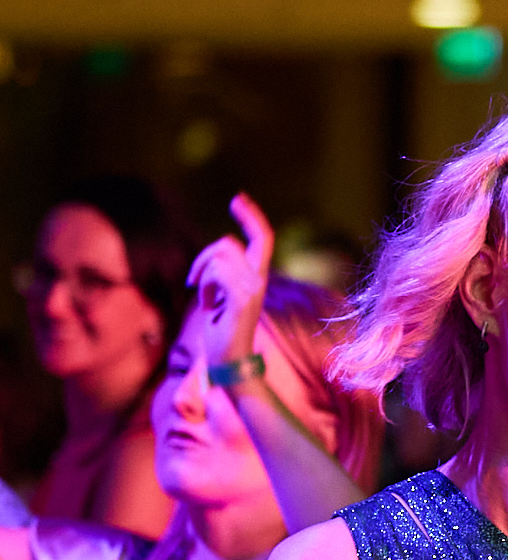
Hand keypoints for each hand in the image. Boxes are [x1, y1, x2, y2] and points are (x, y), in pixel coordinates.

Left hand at [187, 193, 275, 372]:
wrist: (230, 360)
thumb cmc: (222, 330)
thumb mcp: (220, 295)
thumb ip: (221, 273)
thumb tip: (211, 258)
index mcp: (257, 276)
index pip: (262, 239)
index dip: (251, 216)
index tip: (238, 198)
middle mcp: (260, 280)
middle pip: (226, 243)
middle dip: (202, 257)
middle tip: (193, 280)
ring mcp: (253, 289)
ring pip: (218, 258)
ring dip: (202, 275)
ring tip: (203, 297)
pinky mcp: (243, 300)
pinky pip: (217, 273)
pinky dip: (204, 286)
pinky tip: (206, 304)